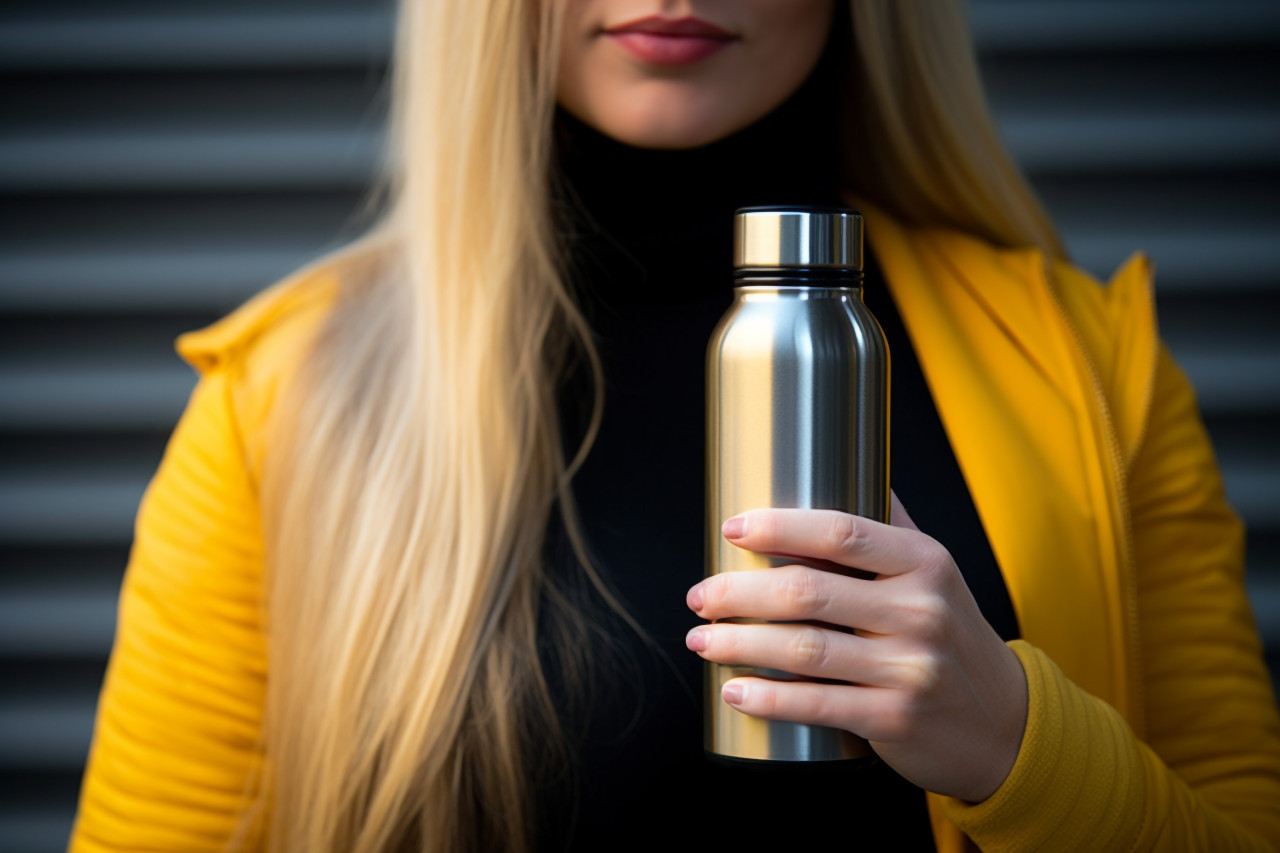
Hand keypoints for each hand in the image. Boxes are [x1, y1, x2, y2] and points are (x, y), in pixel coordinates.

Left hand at [685, 494, 1027, 801]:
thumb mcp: (936, 573)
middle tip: (699, 596)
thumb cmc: (951, 635)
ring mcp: (910, 668)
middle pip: (808, 591)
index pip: (842, 532)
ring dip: (738, 644)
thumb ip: (890, 524)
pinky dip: (768, 698)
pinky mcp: (895, 720)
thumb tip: (844, 460)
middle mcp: (920, 611)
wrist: (1002, 723)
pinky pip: (817, 705)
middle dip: (738, 593)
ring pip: (804, 650)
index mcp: (925, 562)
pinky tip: (735, 689)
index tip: (733, 528)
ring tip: (701, 640)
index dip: (779, 526)